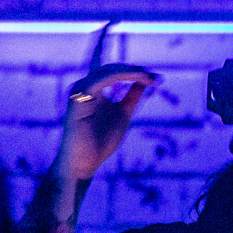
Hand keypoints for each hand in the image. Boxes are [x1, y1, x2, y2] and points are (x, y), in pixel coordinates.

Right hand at [57, 63, 158, 181]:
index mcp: (94, 89)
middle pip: (111, 69)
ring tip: (148, 78)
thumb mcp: (123, 114)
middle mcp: (85, 87)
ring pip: (107, 72)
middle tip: (154, 78)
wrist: (84, 163)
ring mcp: (79, 92)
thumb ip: (132, 96)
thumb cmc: (100, 141)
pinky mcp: (77, 99)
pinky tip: (135, 79)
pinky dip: (118, 76)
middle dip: (135, 70)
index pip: (111, 70)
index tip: (155, 77)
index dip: (133, 69)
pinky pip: (99, 81)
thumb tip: (148, 80)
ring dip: (129, 71)